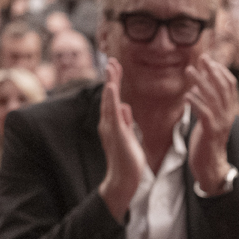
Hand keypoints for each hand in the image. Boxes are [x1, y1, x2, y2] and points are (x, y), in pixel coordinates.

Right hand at [97, 59, 147, 219]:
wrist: (124, 178)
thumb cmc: (127, 159)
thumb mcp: (129, 135)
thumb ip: (126, 121)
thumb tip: (125, 107)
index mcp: (113, 122)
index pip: (113, 98)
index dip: (114, 82)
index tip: (116, 66)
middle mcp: (108, 122)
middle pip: (108, 95)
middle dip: (111, 78)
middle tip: (112, 60)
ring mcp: (111, 127)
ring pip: (109, 100)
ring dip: (110, 83)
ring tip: (111, 66)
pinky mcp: (116, 133)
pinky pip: (113, 113)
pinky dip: (111, 99)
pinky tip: (112, 87)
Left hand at [184, 54, 236, 194]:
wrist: (211, 166)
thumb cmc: (206, 142)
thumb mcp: (209, 120)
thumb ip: (206, 104)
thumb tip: (196, 87)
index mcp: (228, 111)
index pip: (230, 85)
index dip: (221, 71)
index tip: (210, 61)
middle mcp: (227, 115)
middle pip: (223, 87)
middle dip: (213, 71)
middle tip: (202, 58)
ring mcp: (220, 123)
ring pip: (213, 98)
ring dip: (200, 82)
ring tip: (189, 71)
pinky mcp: (210, 132)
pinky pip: (204, 113)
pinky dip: (196, 102)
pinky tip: (186, 95)